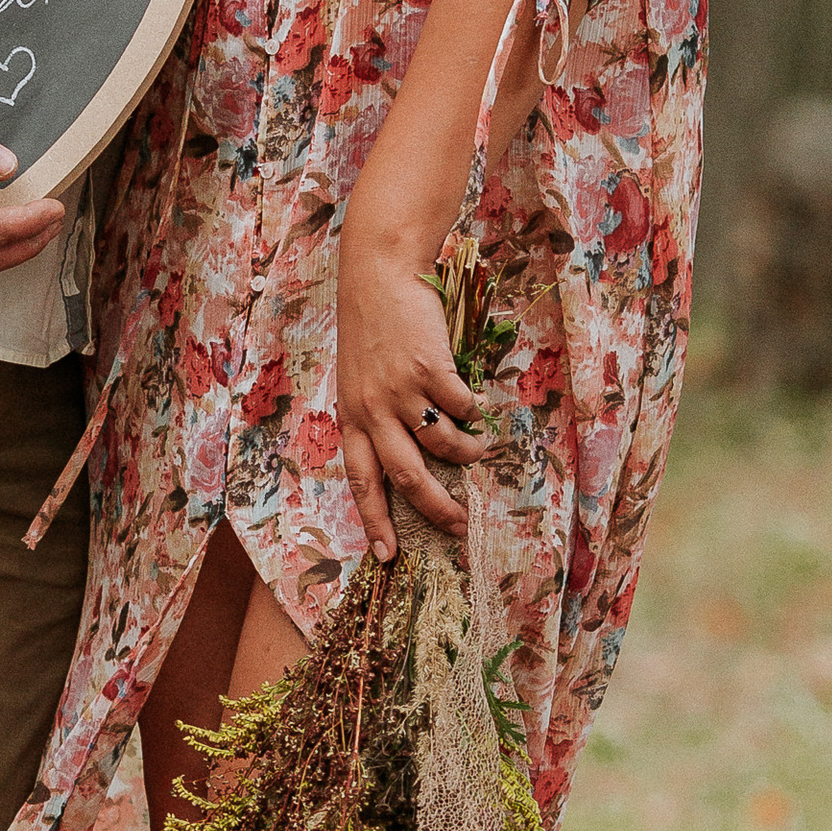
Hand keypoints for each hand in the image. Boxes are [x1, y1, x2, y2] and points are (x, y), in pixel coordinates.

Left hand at [333, 219, 503, 563]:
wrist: (379, 274)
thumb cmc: (371, 327)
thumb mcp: (357, 377)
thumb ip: (373, 415)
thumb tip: (408, 459)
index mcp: (350, 417)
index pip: (360, 480)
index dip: (374, 521)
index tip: (387, 556)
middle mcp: (372, 410)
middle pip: (406, 478)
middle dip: (435, 510)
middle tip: (460, 527)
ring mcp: (401, 391)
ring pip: (442, 446)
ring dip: (467, 457)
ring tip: (479, 455)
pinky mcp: (431, 369)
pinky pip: (462, 410)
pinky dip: (476, 417)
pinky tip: (480, 411)